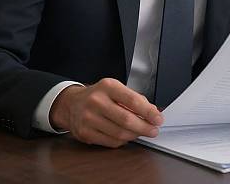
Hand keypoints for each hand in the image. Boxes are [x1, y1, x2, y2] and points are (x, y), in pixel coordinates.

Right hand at [49, 78, 163, 146]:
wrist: (72, 104)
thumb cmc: (98, 95)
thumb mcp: (115, 89)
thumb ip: (134, 98)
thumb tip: (153, 112)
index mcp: (108, 86)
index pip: (133, 100)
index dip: (148, 112)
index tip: (158, 118)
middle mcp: (97, 101)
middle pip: (127, 120)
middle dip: (144, 127)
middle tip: (153, 130)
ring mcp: (89, 118)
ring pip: (120, 133)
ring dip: (135, 135)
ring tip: (142, 132)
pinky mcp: (85, 133)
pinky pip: (111, 142)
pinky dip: (123, 140)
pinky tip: (127, 135)